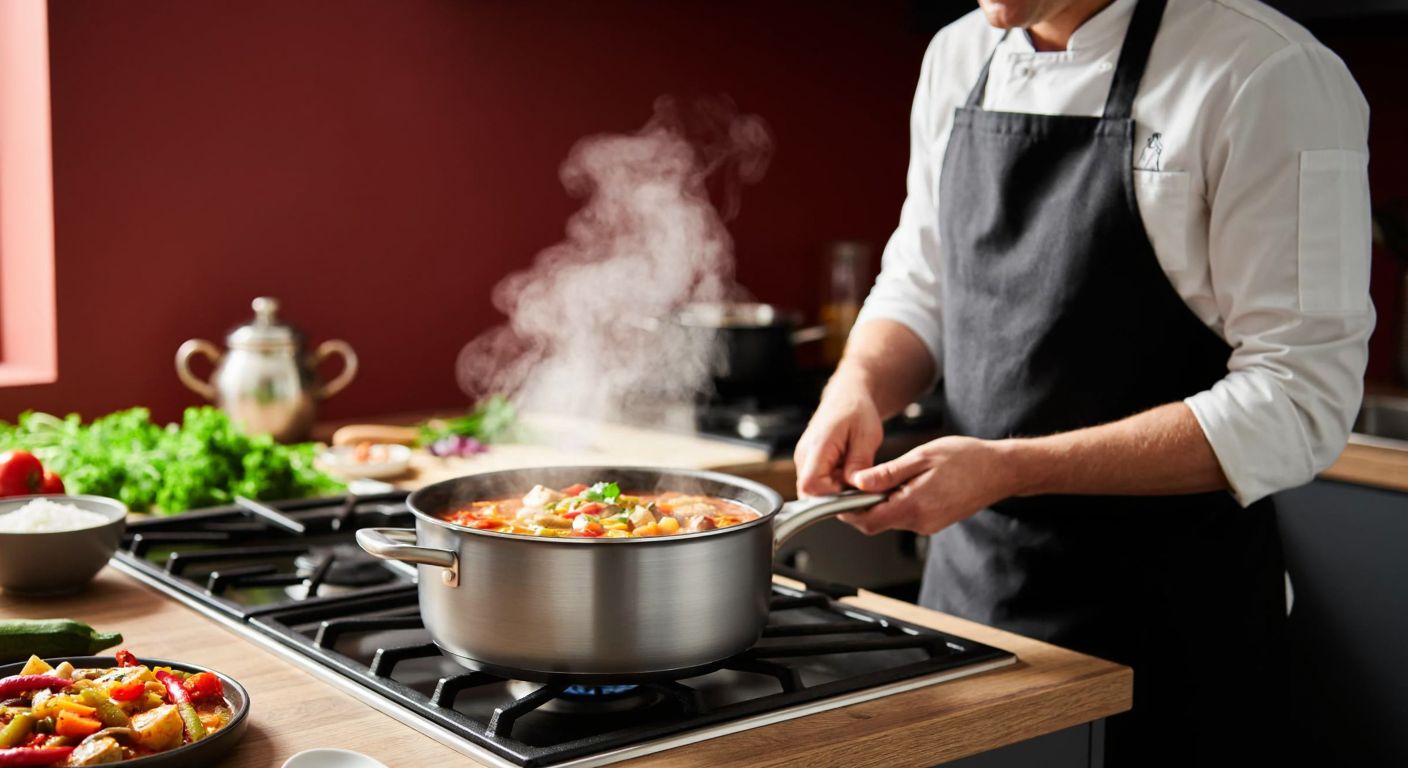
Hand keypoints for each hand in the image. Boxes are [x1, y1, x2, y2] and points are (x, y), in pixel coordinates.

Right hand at [793, 379, 883, 496]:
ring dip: (834, 489)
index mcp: (817, 446)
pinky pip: (816, 483)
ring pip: (812, 490)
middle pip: (809, 492)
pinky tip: (846, 471)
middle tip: (855, 482)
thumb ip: (860, 462)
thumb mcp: (867, 435)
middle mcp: (804, 455)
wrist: (846, 397)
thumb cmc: (856, 411)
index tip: (851, 488)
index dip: (831, 494)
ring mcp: (803, 459)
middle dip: (834, 495)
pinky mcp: (807, 463)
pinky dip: (832, 483)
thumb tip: (857, 486)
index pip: (811, 485)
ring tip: (851, 472)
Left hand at [838, 436, 1019, 534]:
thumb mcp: (922, 456)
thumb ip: (888, 473)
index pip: (868, 520)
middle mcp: (920, 522)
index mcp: (914, 505)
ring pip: (890, 520)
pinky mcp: (934, 523)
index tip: (840, 495)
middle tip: (859, 483)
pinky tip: (905, 484)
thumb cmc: (967, 459)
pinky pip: (906, 516)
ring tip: (888, 478)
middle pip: (876, 523)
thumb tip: (859, 482)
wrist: (1001, 470)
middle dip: (861, 507)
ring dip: (880, 503)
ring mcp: (928, 525)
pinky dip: (896, 503)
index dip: (848, 510)